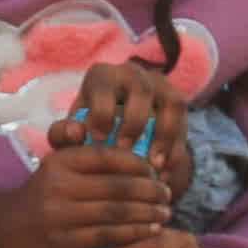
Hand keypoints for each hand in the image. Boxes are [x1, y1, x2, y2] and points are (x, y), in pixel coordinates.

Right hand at [0, 143, 169, 247]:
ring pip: (118, 212)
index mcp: (61, 161)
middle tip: (168, 195)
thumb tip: (132, 150)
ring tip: (165, 214)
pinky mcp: (64, 242)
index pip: (110, 157)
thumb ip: (88, 156)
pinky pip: (110, 236)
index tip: (156, 172)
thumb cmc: (41, 198)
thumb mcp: (57, 169)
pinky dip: (135, 234)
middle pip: (119, 186)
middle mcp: (60, 184)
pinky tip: (151, 232)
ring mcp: (61, 215)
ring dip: (148, 214)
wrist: (1, 231)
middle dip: (150, 191)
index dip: (139, 165)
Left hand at [66, 52, 186, 181]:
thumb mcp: (72, 133)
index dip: (101, 110)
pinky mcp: (177, 103)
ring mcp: (159, 86)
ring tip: (153, 166)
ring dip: (164, 135)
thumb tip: (75, 133)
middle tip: (125, 151)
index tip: (97, 138)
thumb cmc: (88, 131)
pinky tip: (164, 173)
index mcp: (102, 76)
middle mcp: (133, 74)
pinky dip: (175, 149)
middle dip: (134, 121)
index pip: (104, 85)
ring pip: (170, 103)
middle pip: (140, 89)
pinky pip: (183, 123)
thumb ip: (64, 134)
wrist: (115, 134)